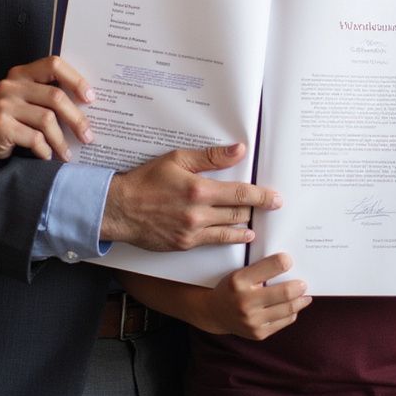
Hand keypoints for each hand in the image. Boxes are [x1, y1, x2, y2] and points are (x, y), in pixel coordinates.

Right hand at [0, 56, 92, 161]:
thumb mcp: (30, 100)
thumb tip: (89, 108)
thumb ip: (50, 96)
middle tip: (87, 136)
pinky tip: (48, 156)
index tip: (90, 98)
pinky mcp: (0, 124)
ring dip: (61, 141)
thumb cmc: (14, 119)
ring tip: (67, 154)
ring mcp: (4, 103)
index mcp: (23, 73)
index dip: (75, 80)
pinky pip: (33, 137)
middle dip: (76, 119)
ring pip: (47, 119)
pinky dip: (45, 149)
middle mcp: (12, 84)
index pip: (54, 65)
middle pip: (55, 97)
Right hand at [101, 142, 281, 250]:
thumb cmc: (146, 180)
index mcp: (199, 190)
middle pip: (238, 213)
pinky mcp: (185, 245)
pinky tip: (239, 236)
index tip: (275, 198)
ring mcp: (192, 232)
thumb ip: (211, 157)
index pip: (239, 193)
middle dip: (256, 210)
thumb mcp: (177, 159)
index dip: (261, 196)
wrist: (120, 209)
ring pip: (229, 230)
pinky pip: (214, 242)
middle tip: (272, 206)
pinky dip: (229, 238)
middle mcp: (198, 213)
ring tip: (258, 222)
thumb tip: (238, 150)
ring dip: (245, 226)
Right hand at [201, 253, 311, 339]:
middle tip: (304, 283)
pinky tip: (293, 308)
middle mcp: (245, 302)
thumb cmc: (232, 287)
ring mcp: (252, 321)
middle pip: (285, 292)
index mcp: (240, 280)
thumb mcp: (239, 272)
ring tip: (305, 296)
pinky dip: (291, 313)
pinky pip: (283, 322)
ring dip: (301, 301)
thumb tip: (289, 264)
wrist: (215, 313)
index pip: (272, 266)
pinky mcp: (258, 334)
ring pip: (288, 310)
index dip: (285, 261)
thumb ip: (261, 269)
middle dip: (299, 286)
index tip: (290, 260)